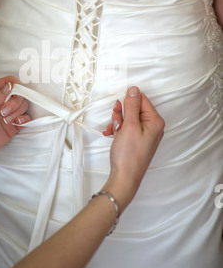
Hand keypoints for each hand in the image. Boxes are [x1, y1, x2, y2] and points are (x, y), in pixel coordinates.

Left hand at [0, 76, 30, 166]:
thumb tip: (10, 86)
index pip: (9, 82)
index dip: (15, 86)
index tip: (14, 95)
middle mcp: (1, 102)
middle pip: (19, 94)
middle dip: (14, 103)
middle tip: (3, 113)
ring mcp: (8, 114)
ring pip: (23, 105)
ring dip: (17, 112)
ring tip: (5, 121)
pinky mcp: (13, 126)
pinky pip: (26, 118)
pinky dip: (24, 119)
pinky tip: (16, 123)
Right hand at [101, 87, 164, 211]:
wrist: (125, 177)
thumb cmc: (129, 154)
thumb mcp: (129, 126)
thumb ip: (132, 106)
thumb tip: (134, 90)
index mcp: (155, 121)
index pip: (141, 99)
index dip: (127, 102)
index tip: (119, 109)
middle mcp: (153, 126)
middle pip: (134, 108)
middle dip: (121, 113)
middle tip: (116, 122)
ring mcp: (145, 133)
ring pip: (128, 117)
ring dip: (117, 121)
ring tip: (113, 131)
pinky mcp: (138, 139)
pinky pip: (127, 127)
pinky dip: (118, 129)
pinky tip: (112, 134)